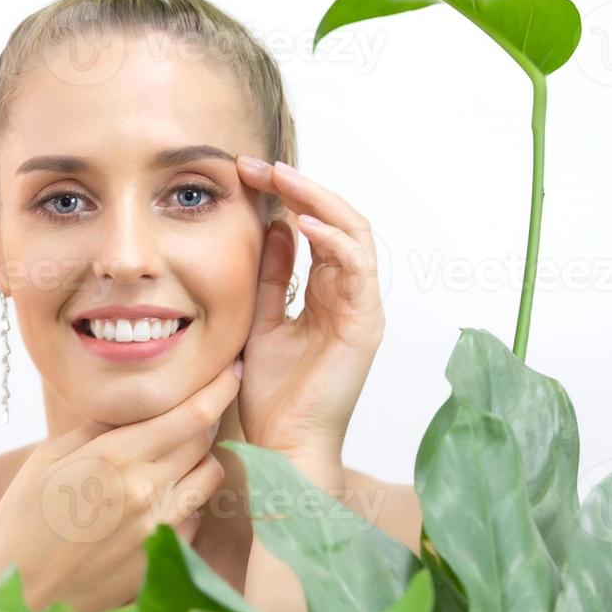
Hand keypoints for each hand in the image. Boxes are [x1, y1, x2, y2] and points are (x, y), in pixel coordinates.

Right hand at [0, 362, 242, 611]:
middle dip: (202, 425)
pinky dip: (184, 506)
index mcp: (116, 457)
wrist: (19, 596)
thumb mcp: (46, 459)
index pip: (193, 415)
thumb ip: (96, 429)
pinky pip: (194, 519)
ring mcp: (160, 529)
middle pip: (205, 443)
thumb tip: (131, 406)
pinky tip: (152, 509)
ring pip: (208, 480)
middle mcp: (147, 490)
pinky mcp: (163, 559)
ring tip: (169, 464)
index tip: (232, 372)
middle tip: (187, 418)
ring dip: (198, 464)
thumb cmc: (23, 523)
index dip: (219, 389)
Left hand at [232, 155, 386, 493]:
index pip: (314, 227)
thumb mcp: (260, 319)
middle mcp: (349, 295)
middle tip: (258, 166)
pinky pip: (357, 266)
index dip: (285, 196)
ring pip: (353, 232)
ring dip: (316, 200)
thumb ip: (269, 276)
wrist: (283, 445)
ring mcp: (361, 307)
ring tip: (280, 179)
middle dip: (298, 187)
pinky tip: (303, 221)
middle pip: (336, 220)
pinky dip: (333, 238)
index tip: (246, 174)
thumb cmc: (271, 395)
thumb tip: (270, 226)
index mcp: (325, 293)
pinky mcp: (365, 323)